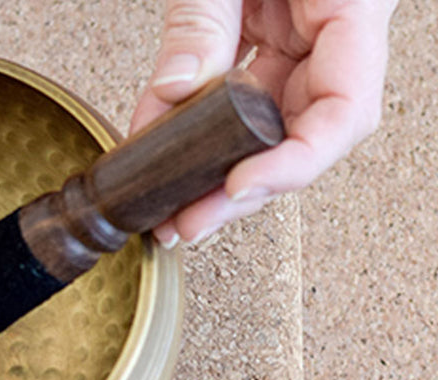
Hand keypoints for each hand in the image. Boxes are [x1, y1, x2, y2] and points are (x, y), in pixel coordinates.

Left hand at [130, 0, 396, 244]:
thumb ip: (204, 21)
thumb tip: (175, 95)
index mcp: (351, 5)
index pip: (343, 110)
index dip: (292, 163)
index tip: (237, 186)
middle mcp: (332, 34)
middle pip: (301, 136)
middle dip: (241, 191)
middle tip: (188, 225)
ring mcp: (301, 43)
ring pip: (266, 131)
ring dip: (217, 178)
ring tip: (172, 216)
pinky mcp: (268, 45)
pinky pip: (235, 102)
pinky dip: (194, 134)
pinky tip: (162, 159)